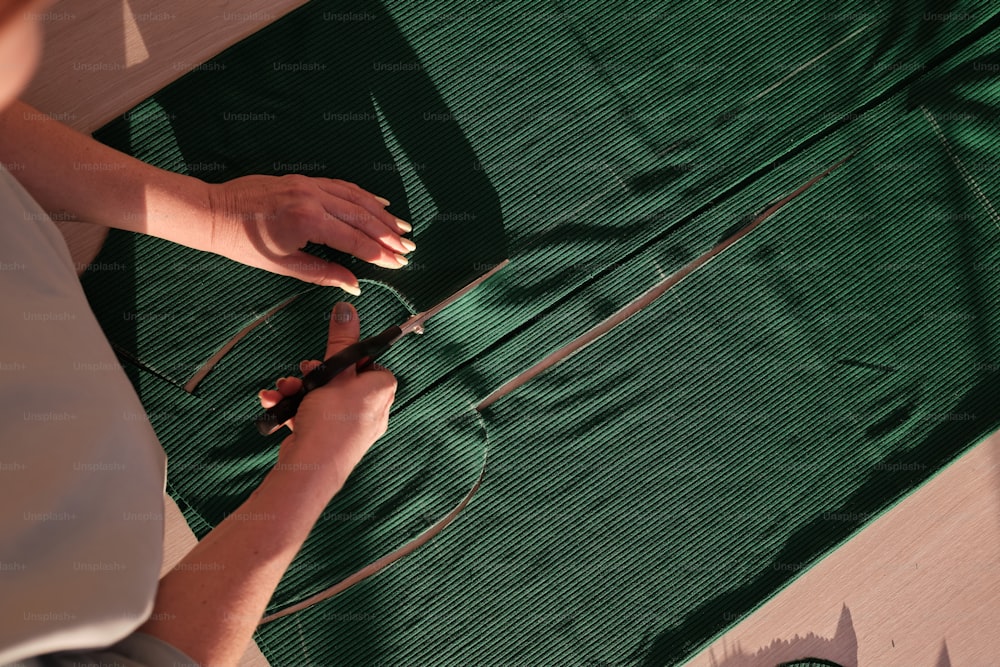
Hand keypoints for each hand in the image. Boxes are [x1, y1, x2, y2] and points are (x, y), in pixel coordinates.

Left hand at [208, 174, 414, 294]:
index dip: (380, 253)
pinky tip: (379, 204)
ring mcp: (309, 185)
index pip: (355, 240)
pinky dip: (363, 195)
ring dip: (382, 215)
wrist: (214, 212)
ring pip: (356, 198)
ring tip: (403, 228)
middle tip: (409, 248)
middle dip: (389, 235)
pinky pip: (342, 185)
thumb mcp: (284, 266)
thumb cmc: (243, 244)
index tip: (399, 263)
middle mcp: (313, 198)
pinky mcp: (305, 179)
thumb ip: (324, 273)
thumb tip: (355, 284)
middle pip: (362, 217)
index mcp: (307, 222)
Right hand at [258, 302, 396, 493]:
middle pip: (341, 379)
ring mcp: (349, 427)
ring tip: (284, 390)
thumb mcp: (335, 371)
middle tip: (303, 372)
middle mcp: (371, 410)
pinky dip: (293, 407)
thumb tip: (347, 307)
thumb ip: (341, 339)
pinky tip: (275, 403)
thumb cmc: (332, 421)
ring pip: (321, 396)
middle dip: (313, 374)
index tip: (328, 358)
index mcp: (381, 390)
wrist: (312, 466)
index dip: (345, 359)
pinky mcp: (328, 438)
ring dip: (297, 389)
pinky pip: (311, 415)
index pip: (369, 363)